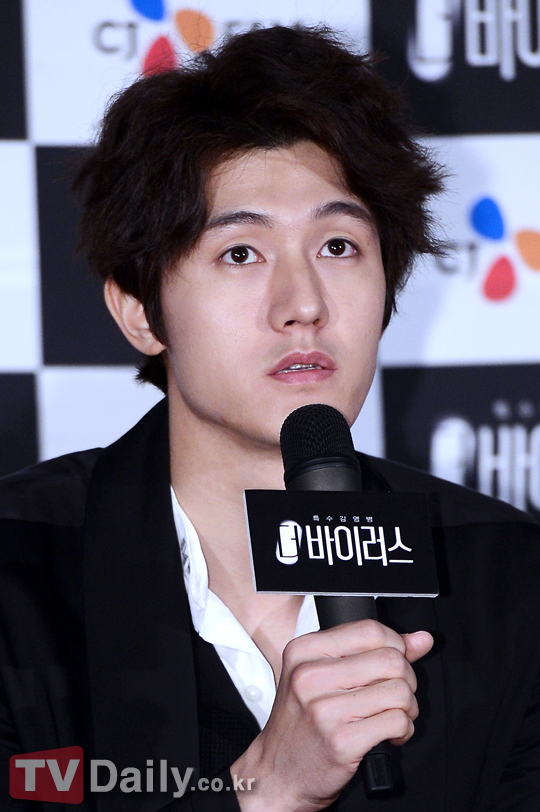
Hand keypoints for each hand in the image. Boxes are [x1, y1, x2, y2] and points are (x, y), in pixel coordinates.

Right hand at [231, 619, 432, 811]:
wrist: (277, 772)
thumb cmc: (302, 722)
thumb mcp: (324, 675)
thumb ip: (371, 652)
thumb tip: (421, 639)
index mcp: (305, 651)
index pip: (370, 630)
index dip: (395, 646)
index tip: (395, 662)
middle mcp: (311, 676)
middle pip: (391, 660)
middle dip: (406, 679)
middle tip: (395, 694)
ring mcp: (324, 709)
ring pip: (399, 691)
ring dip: (407, 707)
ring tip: (392, 715)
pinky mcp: (341, 741)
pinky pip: (397, 722)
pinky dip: (403, 730)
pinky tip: (388, 734)